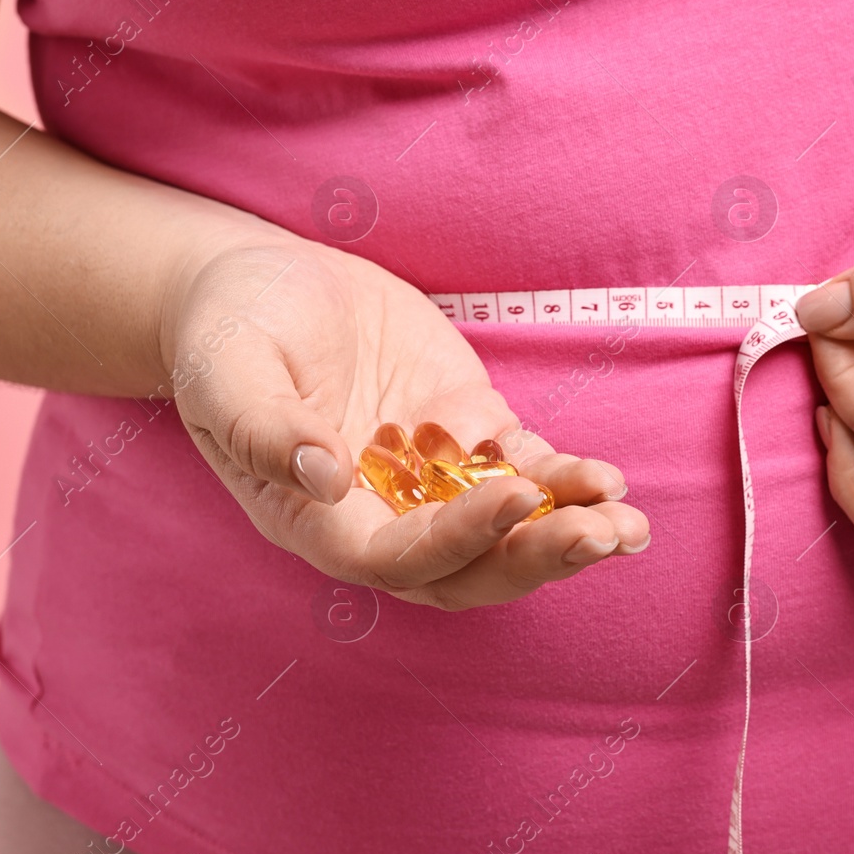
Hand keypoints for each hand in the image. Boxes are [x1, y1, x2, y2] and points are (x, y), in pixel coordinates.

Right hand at [159, 234, 648, 609]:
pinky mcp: (464, 432)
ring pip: (506, 532)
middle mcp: (379, 515)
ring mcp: (428, 478)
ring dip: (566, 533)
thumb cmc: (227, 328)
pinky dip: (565, 481)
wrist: (259, 285)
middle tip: (599, 535)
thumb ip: (262, 426)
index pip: (397, 557)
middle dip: (534, 557)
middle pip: (466, 568)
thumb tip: (325, 478)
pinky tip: (609, 482)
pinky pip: (523, 470)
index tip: (512, 494)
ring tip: (628, 525)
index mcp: (315, 518)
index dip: (458, 537)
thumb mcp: (225, 367)